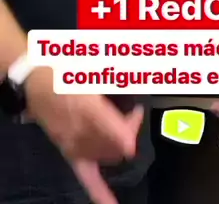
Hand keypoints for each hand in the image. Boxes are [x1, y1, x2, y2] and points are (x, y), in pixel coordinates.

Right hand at [25, 67, 143, 203]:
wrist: (35, 80)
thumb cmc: (65, 71)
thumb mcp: (89, 72)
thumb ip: (114, 82)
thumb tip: (132, 98)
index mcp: (84, 105)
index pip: (109, 124)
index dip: (127, 126)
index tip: (138, 116)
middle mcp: (78, 128)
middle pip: (111, 142)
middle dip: (128, 130)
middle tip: (133, 114)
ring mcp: (72, 142)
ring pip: (105, 156)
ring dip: (119, 146)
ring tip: (125, 129)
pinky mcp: (68, 149)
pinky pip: (85, 175)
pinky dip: (99, 192)